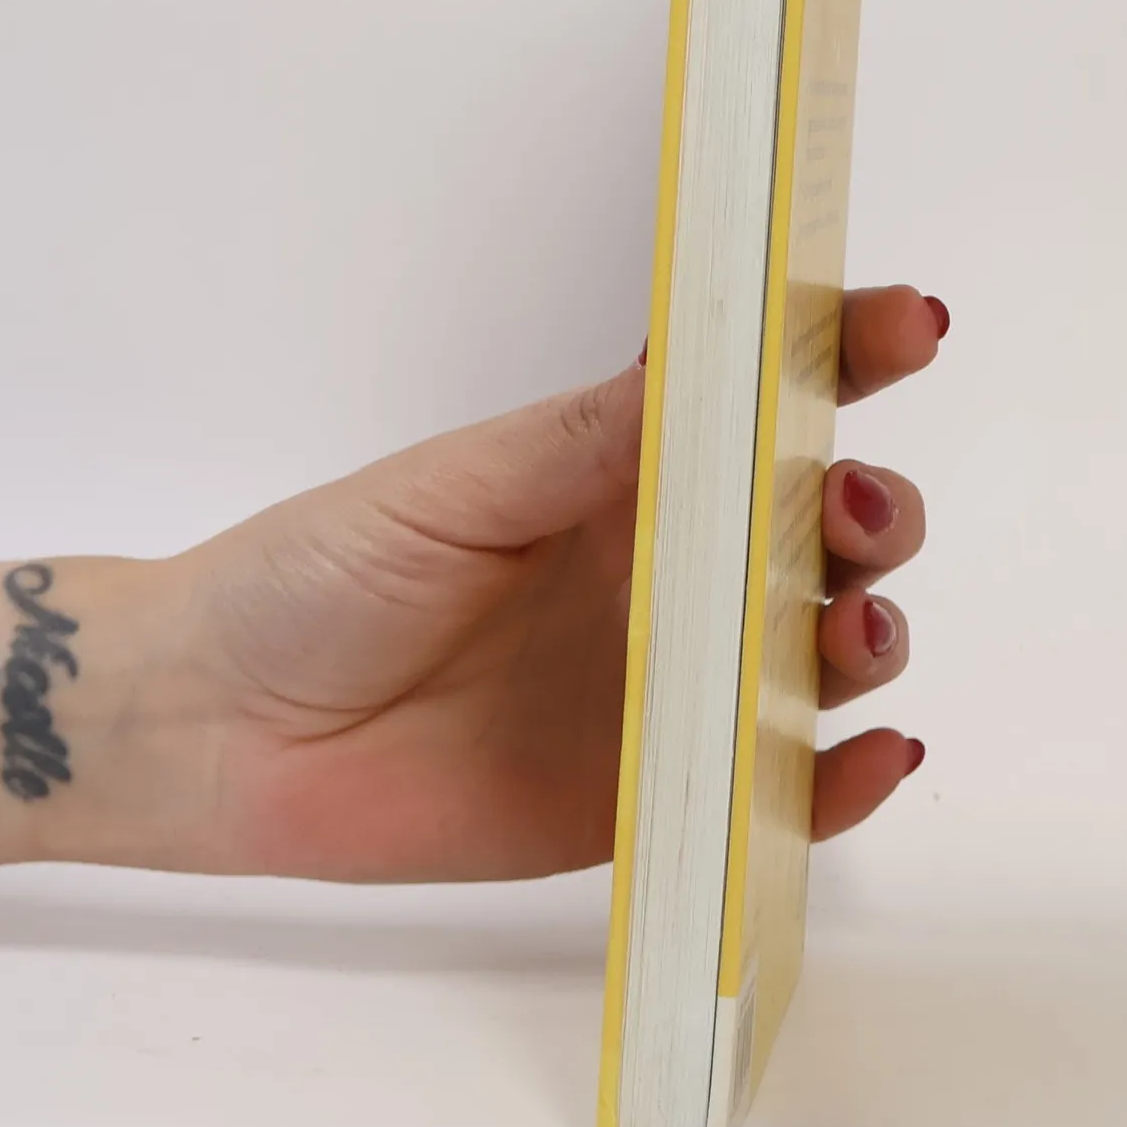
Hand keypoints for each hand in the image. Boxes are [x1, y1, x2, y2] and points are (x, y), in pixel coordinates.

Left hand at [177, 286, 945, 881]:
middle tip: (858, 513)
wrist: (218, 733)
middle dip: (874, 514)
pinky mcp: (649, 800)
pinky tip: (876, 758)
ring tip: (852, 631)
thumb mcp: (455, 488)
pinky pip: (771, 792)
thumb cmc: (319, 579)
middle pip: (823, 534)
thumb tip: (719, 350)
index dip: (847, 359)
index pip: (763, 409)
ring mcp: (668, 690)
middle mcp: (669, 577)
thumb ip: (587, 441)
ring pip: (818, 655)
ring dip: (868, 635)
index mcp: (625, 479)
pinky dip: (839, 783)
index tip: (908, 326)